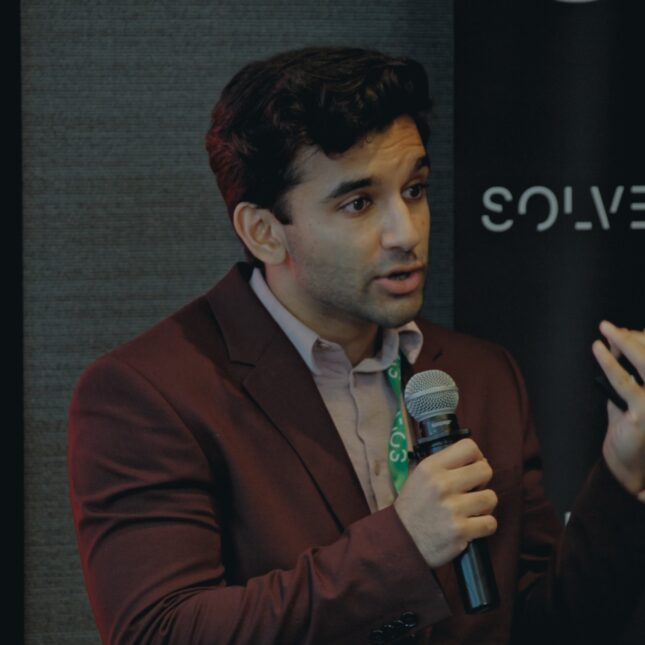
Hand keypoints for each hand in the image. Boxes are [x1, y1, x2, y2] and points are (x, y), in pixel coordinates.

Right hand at [393, 438, 497, 567]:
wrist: (401, 541)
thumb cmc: (414, 507)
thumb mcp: (420, 476)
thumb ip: (445, 465)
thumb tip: (478, 460)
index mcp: (431, 467)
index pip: (469, 447)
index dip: (476, 457)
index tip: (471, 468)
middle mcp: (442, 484)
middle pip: (485, 470)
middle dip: (482, 481)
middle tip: (471, 491)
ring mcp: (452, 508)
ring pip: (491, 497)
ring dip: (484, 506)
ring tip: (470, 510)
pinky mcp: (460, 531)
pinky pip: (490, 523)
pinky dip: (484, 526)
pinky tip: (471, 526)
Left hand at [592, 321, 644, 501]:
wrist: (627, 461)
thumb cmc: (628, 423)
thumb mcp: (627, 390)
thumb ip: (623, 366)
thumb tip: (615, 339)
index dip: (643, 339)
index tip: (626, 330)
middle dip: (633, 337)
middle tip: (608, 326)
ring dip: (623, 342)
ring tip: (605, 329)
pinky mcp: (644, 413)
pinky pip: (624, 381)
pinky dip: (609, 362)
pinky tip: (598, 349)